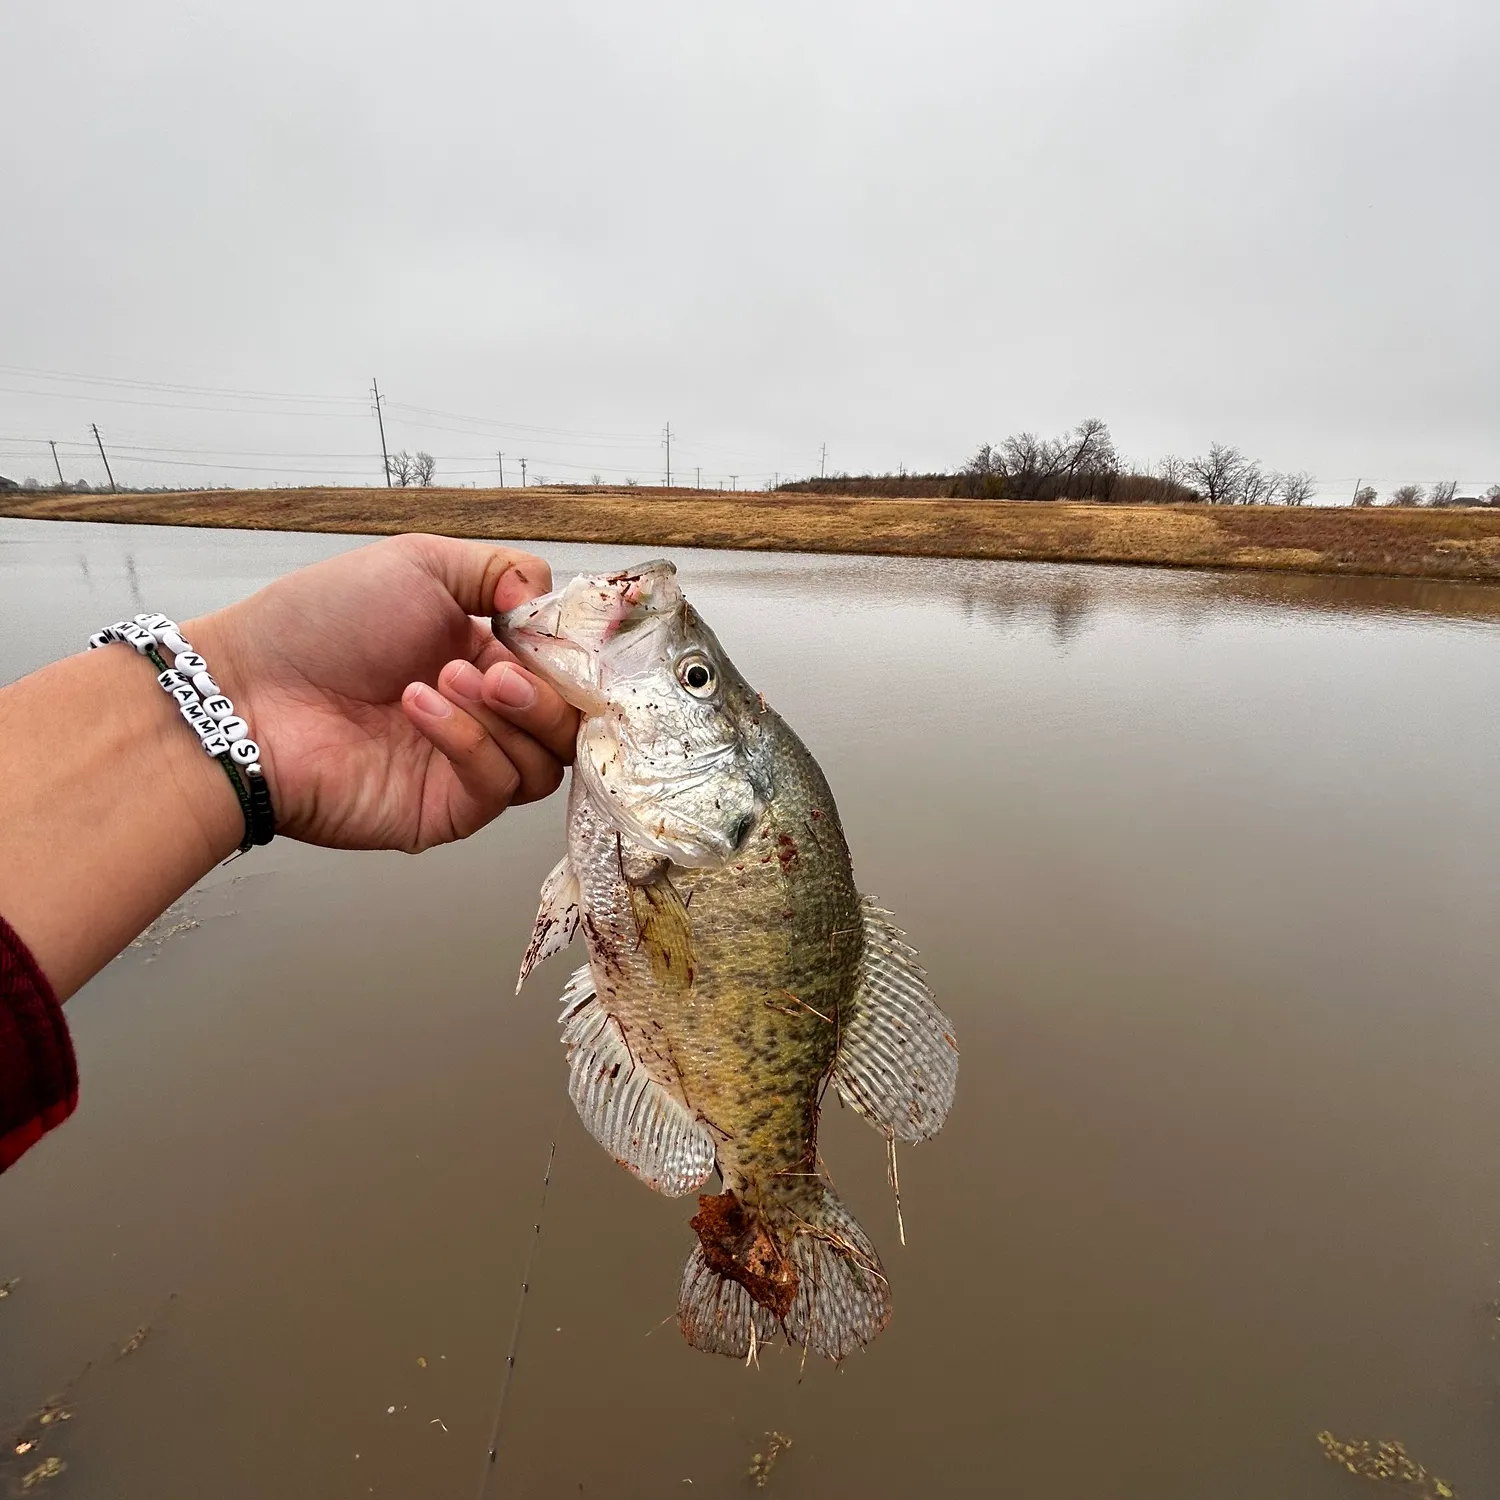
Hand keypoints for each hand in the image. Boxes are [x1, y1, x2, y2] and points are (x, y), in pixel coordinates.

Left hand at [188, 534, 576, 852]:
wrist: (247, 692)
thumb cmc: (319, 622)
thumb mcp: (419, 564)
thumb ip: (500, 569)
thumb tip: (547, 597)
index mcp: (483, 655)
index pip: (563, 672)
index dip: (567, 659)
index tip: (551, 639)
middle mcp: (482, 714)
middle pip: (566, 726)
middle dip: (543, 695)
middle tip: (496, 669)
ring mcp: (464, 767)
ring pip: (543, 763)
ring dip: (507, 717)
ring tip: (445, 679)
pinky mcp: (444, 811)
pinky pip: (495, 788)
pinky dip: (468, 743)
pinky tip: (419, 706)